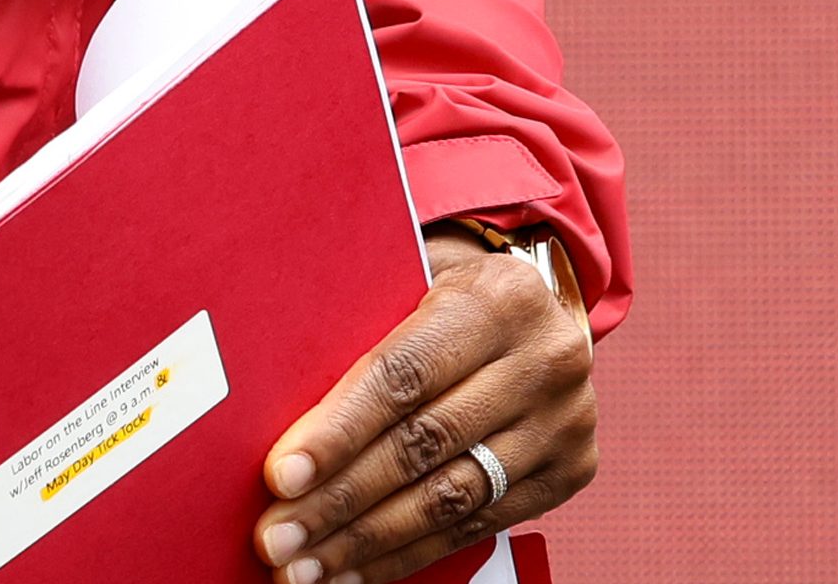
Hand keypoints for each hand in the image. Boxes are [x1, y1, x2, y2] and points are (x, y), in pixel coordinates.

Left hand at [247, 232, 593, 582]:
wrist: (545, 314)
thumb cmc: (451, 298)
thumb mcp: (415, 283)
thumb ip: (362, 330)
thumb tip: (268, 408)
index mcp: (500, 300)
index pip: (405, 376)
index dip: (338, 430)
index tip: (281, 474)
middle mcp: (544, 361)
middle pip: (424, 444)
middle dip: (339, 500)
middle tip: (276, 536)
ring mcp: (564, 423)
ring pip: (450, 498)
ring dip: (366, 541)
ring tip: (304, 567)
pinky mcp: (569, 473)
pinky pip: (476, 528)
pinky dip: (407, 554)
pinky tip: (354, 572)